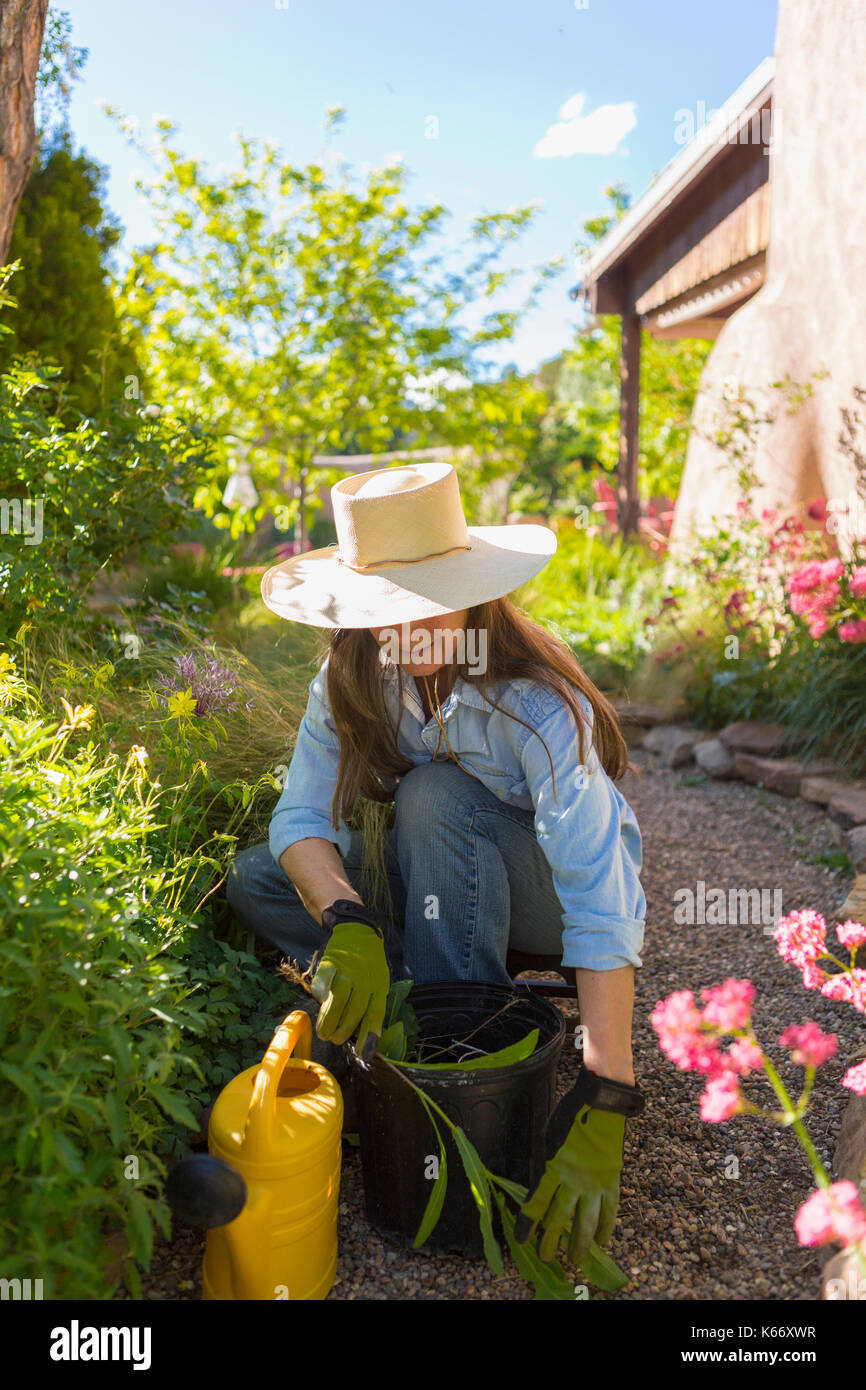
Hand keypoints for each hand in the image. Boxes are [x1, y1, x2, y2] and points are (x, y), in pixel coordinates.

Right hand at [310, 920, 389, 1059]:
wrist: (357, 929)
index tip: (365, 1055)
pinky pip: (325, 978)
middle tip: (335, 1040)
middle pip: (355, 1010)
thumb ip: (371, 1004)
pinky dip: (320, 989)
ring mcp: (348, 970)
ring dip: (329, 1020)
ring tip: (324, 1033)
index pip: (376, 1014)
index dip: (370, 1035)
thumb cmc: (368, 962)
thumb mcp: (378, 981)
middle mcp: (365, 979)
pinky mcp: (332, 961)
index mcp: (379, 986)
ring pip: (339, 999)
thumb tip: (367, 1037)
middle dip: (344, 1031)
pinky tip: (318, 1000)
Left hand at [514, 1103, 624, 1264]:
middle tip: (546, 1256)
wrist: (601, 1104)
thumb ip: (547, 1166)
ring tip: (574, 1260)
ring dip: (580, 1243)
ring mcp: (595, 1183)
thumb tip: (543, 1190)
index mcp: (554, 1167)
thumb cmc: (571, 1116)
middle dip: (551, 1240)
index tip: (522, 1240)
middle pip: (560, 1217)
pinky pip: (610, 1211)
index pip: (537, 1203)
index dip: (528, 1224)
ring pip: (586, 1222)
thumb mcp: (550, 1139)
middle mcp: (573, 1180)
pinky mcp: (612, 1181)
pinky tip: (603, 1241)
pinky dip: (606, 1227)